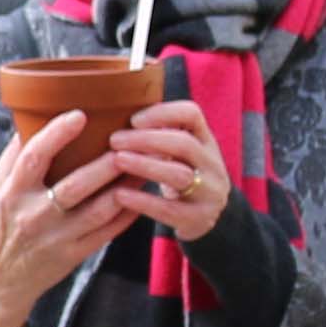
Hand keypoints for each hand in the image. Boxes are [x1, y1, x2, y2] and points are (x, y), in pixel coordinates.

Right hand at [0, 110, 134, 326]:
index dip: (56, 135)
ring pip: (99, 209)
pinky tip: (141, 193)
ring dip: (126, 185)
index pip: (33, 158)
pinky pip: (108, 231)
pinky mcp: (74, 255)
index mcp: (11, 194)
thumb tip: (32, 116)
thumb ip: (13, 156)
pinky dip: (128, 212)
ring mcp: (57, 237)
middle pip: (75, 185)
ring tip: (145, 162)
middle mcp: (33, 216)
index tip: (80, 115)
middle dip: (106, 162)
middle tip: (130, 139)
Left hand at [110, 102, 235, 245]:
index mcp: (205, 141)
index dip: (163, 112)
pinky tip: (120, 194)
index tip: (134, 119)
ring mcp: (209, 192)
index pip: (192, 114)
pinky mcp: (199, 218)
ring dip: (145, 165)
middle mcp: (212, 164)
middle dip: (147, 139)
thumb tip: (113, 108)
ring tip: (117, 160)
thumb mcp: (178, 153)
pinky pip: (170, 209)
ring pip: (179, 174)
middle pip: (184, 143)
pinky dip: (143, 200)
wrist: (203, 219)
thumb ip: (159, 133)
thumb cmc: (178, 177)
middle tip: (114, 139)